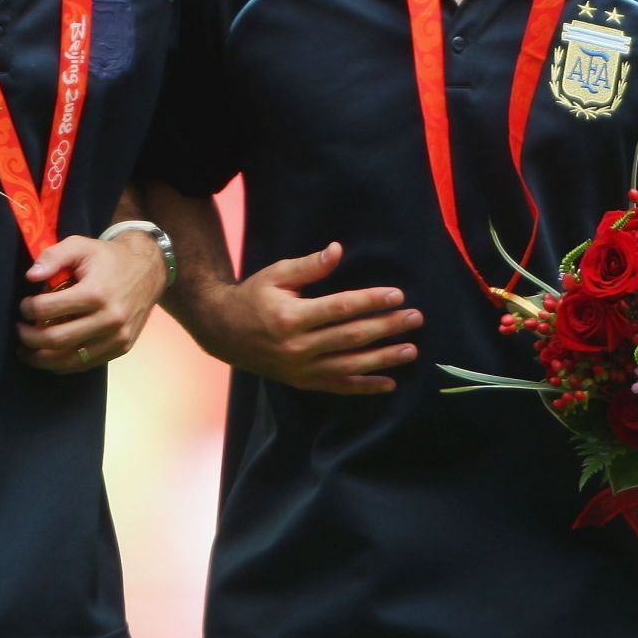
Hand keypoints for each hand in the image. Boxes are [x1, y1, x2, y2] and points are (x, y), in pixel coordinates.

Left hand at [16, 230, 168, 373]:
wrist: (149, 269)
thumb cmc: (109, 258)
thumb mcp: (81, 246)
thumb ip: (53, 256)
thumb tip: (31, 276)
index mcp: (96, 293)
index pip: (48, 309)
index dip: (28, 309)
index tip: (25, 306)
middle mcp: (109, 319)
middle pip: (56, 339)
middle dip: (29, 337)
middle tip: (20, 330)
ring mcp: (117, 337)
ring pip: (69, 360)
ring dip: (41, 359)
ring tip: (26, 351)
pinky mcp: (122, 348)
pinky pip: (86, 364)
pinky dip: (63, 365)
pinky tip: (49, 357)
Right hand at [188, 242, 420, 394]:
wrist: (223, 332)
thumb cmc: (253, 297)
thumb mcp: (276, 274)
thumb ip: (309, 266)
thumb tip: (338, 250)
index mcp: (291, 316)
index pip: (340, 308)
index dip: (371, 301)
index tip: (397, 295)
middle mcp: (297, 346)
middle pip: (351, 337)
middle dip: (387, 327)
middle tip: (415, 318)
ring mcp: (300, 368)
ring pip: (350, 365)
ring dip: (383, 359)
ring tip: (411, 350)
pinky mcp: (303, 382)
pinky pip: (338, 387)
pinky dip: (365, 387)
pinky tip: (389, 383)